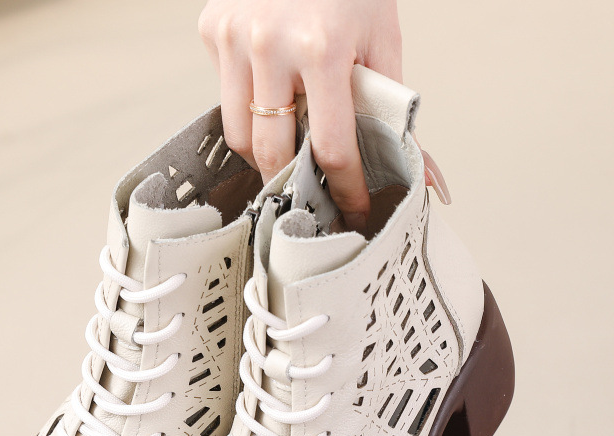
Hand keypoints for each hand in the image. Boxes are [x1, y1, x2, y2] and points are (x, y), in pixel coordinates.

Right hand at [198, 0, 402, 228]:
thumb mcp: (382, 41)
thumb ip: (393, 113)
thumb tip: (422, 178)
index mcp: (322, 46)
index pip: (330, 147)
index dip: (343, 188)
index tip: (350, 208)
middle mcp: (269, 42)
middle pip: (271, 152)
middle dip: (294, 182)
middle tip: (311, 191)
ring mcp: (234, 35)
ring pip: (237, 134)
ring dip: (264, 153)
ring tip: (288, 148)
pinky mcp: (213, 28)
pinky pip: (224, 95)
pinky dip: (247, 106)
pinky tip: (268, 90)